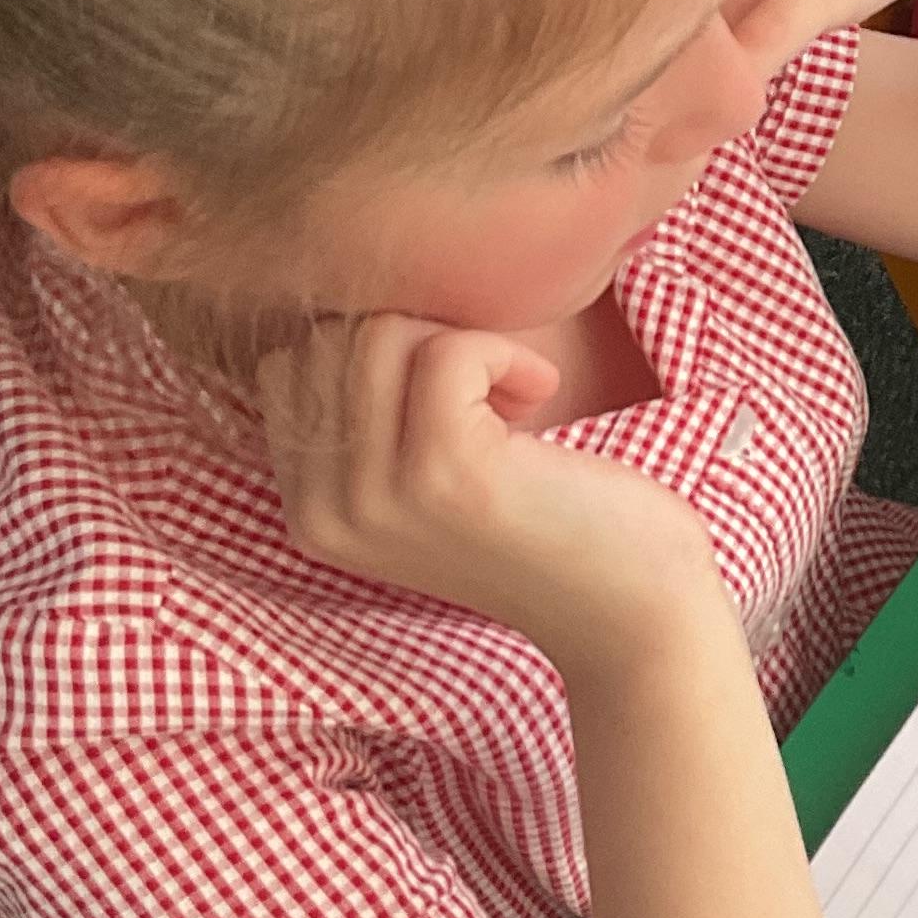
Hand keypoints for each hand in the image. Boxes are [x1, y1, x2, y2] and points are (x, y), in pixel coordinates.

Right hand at [259, 313, 724, 666]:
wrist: (630, 609)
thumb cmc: (540, 524)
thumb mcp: (421, 482)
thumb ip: (365, 423)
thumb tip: (344, 308)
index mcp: (310, 514)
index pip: (287, 367)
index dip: (374, 354)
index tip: (448, 395)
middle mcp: (326, 514)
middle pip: (328, 341)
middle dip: (416, 340)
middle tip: (488, 394)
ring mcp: (379, 497)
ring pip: (378, 335)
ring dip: (464, 343)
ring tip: (513, 397)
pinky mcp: (444, 473)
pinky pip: (446, 352)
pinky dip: (505, 353)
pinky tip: (541, 393)